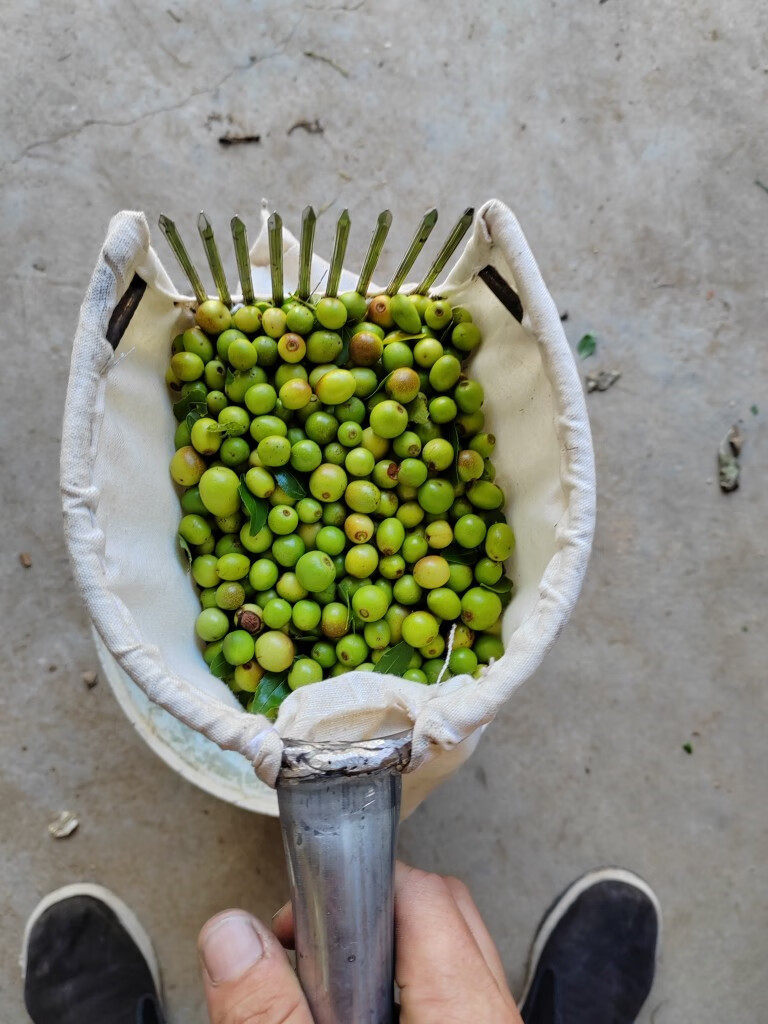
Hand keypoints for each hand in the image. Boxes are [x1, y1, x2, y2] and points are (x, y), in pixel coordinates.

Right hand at [198, 861, 522, 1022]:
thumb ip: (269, 1014)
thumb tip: (230, 936)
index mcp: (465, 1011)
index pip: (421, 891)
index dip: (354, 883)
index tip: (302, 912)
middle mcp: (493, 1015)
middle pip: (440, 913)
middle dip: (365, 914)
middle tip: (305, 950)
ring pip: (449, 957)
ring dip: (382, 957)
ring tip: (322, 985)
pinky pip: (455, 997)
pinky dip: (403, 992)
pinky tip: (354, 1012)